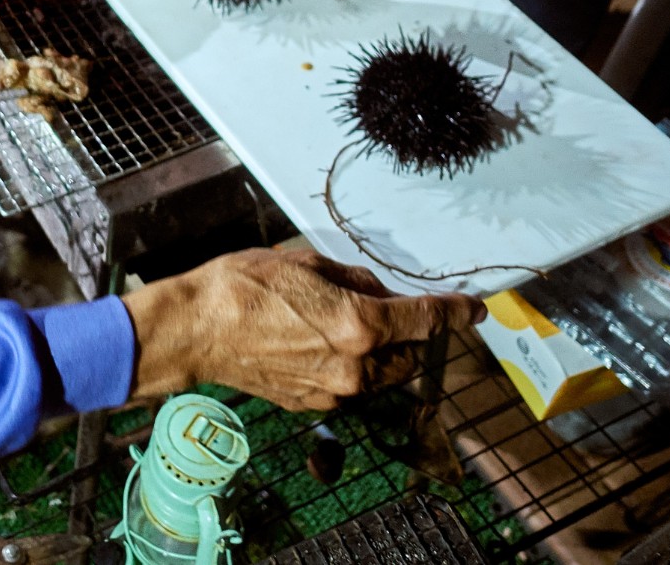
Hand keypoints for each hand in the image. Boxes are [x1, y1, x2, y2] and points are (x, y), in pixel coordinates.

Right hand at [122, 250, 483, 410]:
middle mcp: (356, 367)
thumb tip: (376, 292)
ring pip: (378, 375)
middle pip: (406, 355)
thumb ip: (352, 280)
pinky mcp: (312, 404)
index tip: (473, 309)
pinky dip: (345, 367)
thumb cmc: (243, 286)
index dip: (455, 313)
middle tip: (386, 309)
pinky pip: (346, 386)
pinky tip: (313, 344)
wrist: (196, 330)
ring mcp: (334, 392)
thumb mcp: (304, 263)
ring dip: (376, 354)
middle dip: (406, 334)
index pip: (426, 321)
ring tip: (339, 325)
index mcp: (361, 326)